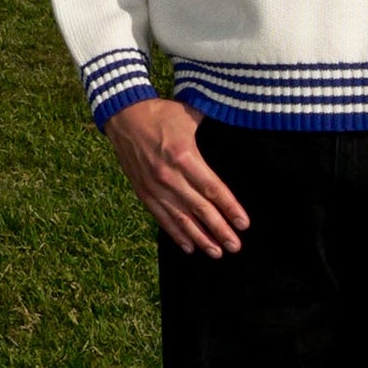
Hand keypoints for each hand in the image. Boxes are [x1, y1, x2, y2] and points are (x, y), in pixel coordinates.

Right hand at [104, 99, 248, 256]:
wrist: (123, 115)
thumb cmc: (162, 113)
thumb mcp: (189, 115)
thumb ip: (213, 125)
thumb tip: (239, 126)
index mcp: (184, 156)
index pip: (213, 188)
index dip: (230, 208)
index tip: (244, 224)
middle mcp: (169, 176)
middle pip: (200, 209)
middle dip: (219, 230)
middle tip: (235, 246)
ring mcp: (154, 186)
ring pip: (181, 219)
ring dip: (200, 238)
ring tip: (216, 253)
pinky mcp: (143, 191)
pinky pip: (162, 217)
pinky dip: (176, 234)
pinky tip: (190, 247)